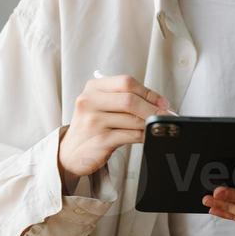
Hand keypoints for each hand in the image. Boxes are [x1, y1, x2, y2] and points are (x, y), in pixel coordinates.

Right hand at [57, 74, 167, 192]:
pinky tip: (145, 136)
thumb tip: (158, 103)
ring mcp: (93, 122)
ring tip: (154, 126)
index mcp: (93, 88)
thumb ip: (124, 99)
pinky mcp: (100, 140)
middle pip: (130, 100)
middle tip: (164, 114)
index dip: (148, 92)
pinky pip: (130, 135)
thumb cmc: (91, 127)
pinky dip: (143, 135)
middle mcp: (90, 102)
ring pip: (132, 119)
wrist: (70, 152)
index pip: (126, 82)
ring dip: (149, 123)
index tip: (162, 102)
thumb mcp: (101, 106)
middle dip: (152, 108)